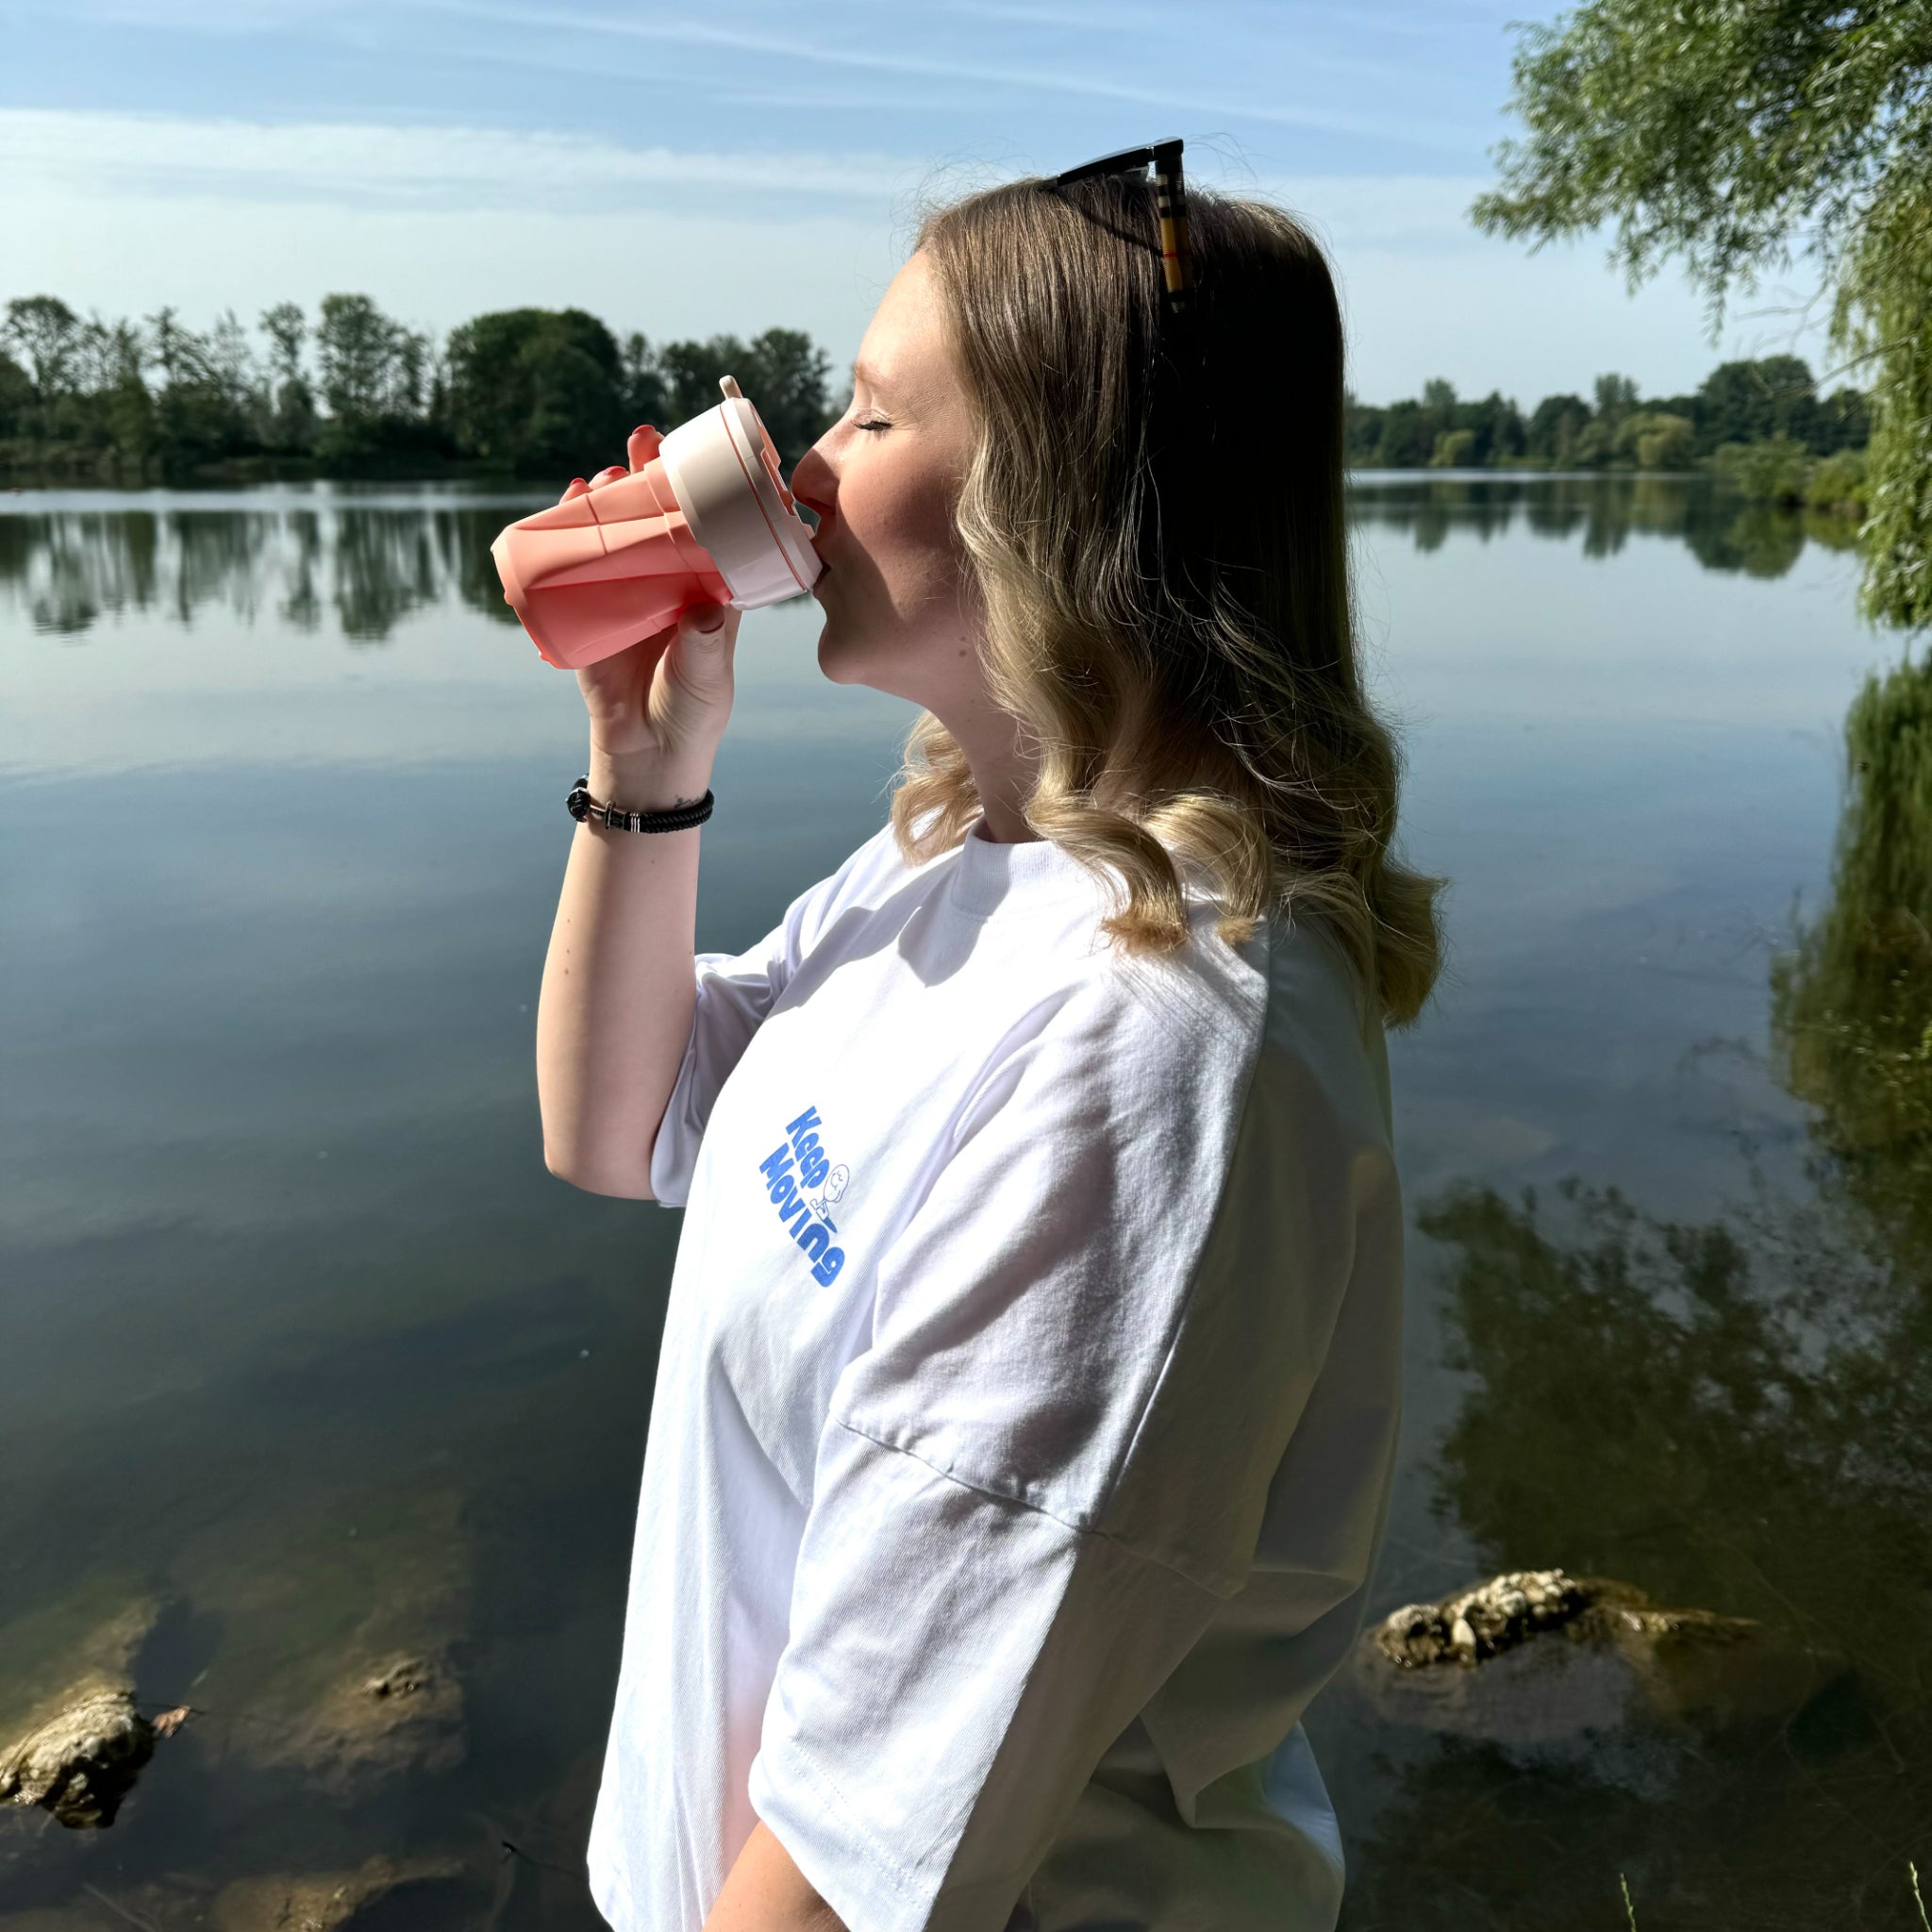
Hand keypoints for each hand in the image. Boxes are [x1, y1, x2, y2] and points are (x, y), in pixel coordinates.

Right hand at [564, 459, 740, 773]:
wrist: (649, 754)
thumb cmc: (692, 711)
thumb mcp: (707, 675)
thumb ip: (705, 642)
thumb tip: (705, 608)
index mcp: (703, 589)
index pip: (702, 529)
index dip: (696, 491)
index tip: (692, 455)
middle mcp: (663, 584)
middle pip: (653, 520)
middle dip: (644, 477)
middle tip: (639, 440)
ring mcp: (623, 596)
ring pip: (612, 538)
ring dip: (602, 501)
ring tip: (599, 474)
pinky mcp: (587, 616)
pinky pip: (572, 572)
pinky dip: (561, 542)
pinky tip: (560, 513)